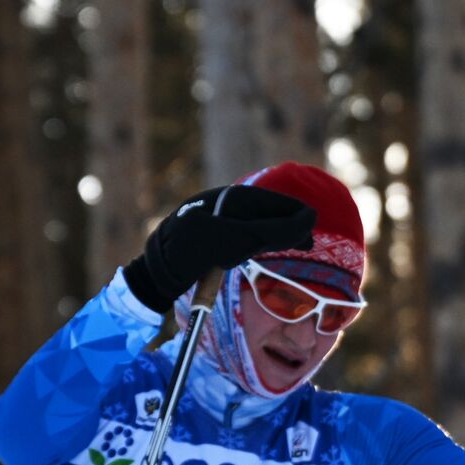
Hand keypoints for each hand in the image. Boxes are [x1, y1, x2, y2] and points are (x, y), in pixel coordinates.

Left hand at [122, 185, 317, 312]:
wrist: (154, 268)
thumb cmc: (192, 250)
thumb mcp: (235, 240)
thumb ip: (272, 230)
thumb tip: (310, 219)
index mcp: (237, 197)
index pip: (283, 204)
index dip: (300, 221)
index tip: (308, 243)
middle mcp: (232, 203)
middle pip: (275, 215)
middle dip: (287, 232)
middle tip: (298, 249)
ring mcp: (224, 219)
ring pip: (262, 229)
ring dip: (270, 242)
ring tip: (273, 251)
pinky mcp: (217, 234)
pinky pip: (247, 239)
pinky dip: (254, 249)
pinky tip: (251, 256)